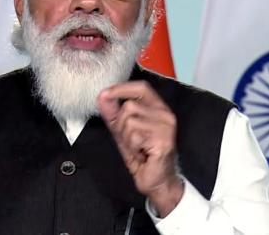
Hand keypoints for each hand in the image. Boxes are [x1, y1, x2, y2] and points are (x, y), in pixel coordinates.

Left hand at [97, 81, 183, 216]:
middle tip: (131, 140)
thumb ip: (113, 113)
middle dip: (121, 125)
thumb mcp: (123, 131)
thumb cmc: (143, 155)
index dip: (122, 88)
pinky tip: (142, 154)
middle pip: (129, 106)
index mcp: (158, 108)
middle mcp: (165, 114)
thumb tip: (102, 96)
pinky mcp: (164, 140)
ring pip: (130, 121)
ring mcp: (166, 126)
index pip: (141, 87)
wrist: (156, 180)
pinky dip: (132, 147)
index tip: (106, 94)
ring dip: (127, 138)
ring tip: (137, 148)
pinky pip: (135, 136)